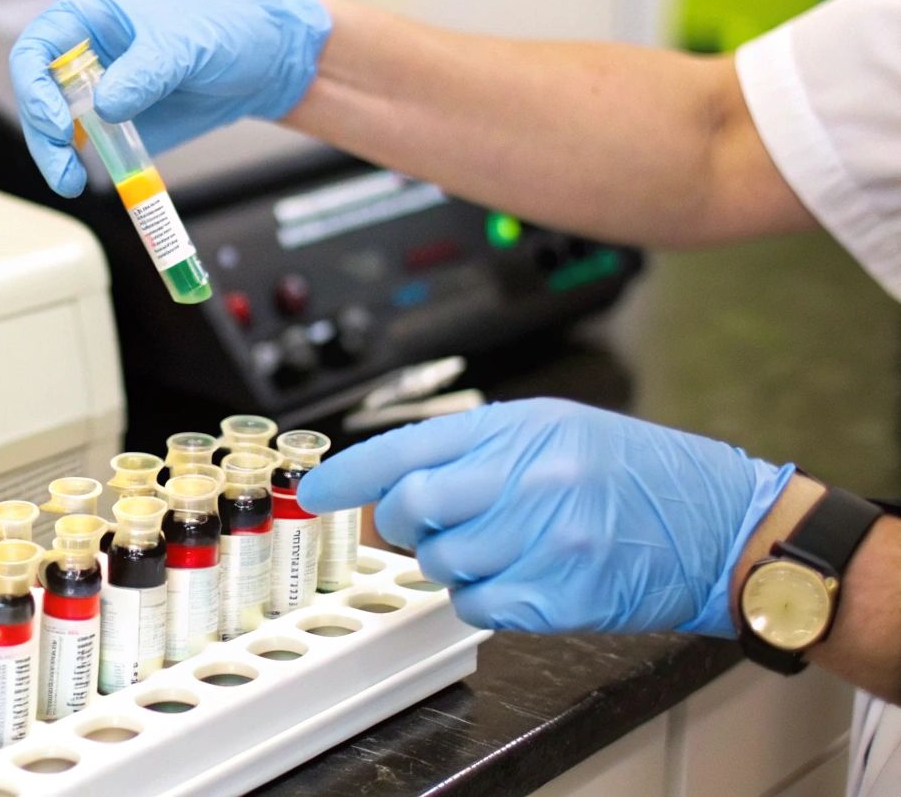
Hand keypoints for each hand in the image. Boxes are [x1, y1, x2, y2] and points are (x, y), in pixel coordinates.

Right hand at [7, 0, 331, 196]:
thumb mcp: (187, 44)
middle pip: (39, 97)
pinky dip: (87, 168)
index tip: (58, 122)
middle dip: (44, 134)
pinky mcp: (120, 127)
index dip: (35, 87)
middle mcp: (86, 56)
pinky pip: (92, 151)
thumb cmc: (229, 27)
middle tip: (64, 167)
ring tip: (72, 182)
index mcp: (89, 18)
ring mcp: (100, 94)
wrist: (270, 63)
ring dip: (57, 158)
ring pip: (57, 130)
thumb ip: (146, 72)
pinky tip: (94, 179)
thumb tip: (105, 106)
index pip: (37, 50)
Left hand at [296, 399, 793, 635]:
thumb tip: (397, 477)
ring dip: (452, 560)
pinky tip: (518, 577)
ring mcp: (546, 542)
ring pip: (442, 562)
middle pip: (413, 509)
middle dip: (407, 522)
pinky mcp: (560, 595)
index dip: (349, 474)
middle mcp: (530, 481)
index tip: (313, 492)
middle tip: (429, 522)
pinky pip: (478, 606)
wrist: (722, 524)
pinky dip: (483, 598)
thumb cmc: (637, 473)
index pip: (407, 449)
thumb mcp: (556, 429)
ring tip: (499, 544)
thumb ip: (477, 447)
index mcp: (521, 429)